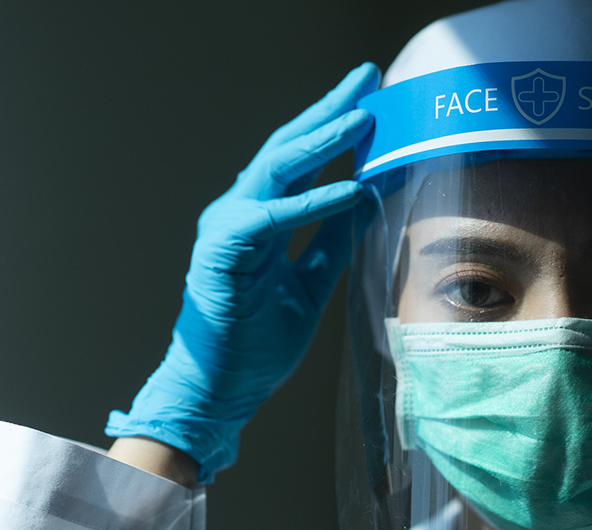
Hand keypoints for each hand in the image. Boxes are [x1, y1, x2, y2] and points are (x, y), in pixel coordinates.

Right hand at [106, 63, 379, 481]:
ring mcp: (227, 228)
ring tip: (364, 117)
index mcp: (261, 219)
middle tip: (367, 78)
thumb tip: (366, 199)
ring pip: (276, 168)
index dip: (334, 126)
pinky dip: (312, 202)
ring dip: (322, 140)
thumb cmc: (256, 341)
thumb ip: (332, 242)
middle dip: (329, 110)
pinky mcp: (222, 252)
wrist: (220, 390)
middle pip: (289, 147)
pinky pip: (272, 218)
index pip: (301, 160)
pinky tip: (350, 188)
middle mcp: (242, 213)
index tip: (372, 101)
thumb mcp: (311, 286)